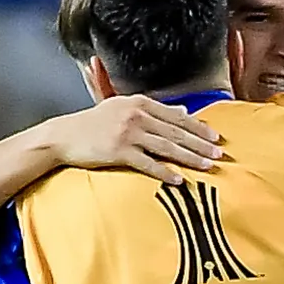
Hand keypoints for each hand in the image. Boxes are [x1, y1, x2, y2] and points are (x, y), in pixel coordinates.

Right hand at [44, 95, 226, 180]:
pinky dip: (164, 172)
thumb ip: (154, 110)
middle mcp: (136, 116)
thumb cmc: (94, 124)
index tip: (216, 137)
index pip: (176, 116)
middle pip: (176, 132)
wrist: (64, 136)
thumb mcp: (123, 108)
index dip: (198, 127)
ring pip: (166, 147)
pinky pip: (147, 164)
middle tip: (219, 155)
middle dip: (200, 144)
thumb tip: (184, 110)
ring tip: (207, 167)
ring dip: (189, 158)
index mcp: (139, 103)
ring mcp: (127, 134)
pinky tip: (178, 180)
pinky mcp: (118, 152)